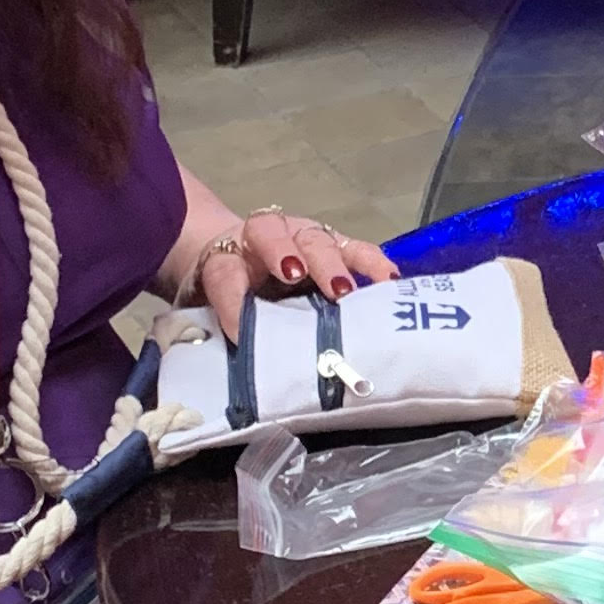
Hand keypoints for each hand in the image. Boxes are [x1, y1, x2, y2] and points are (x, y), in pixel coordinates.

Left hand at [198, 213, 392, 336]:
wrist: (238, 258)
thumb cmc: (232, 292)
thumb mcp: (214, 311)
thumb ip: (219, 329)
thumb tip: (233, 369)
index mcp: (226, 258)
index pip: (225, 272)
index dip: (232, 299)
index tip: (239, 331)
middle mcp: (264, 239)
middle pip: (270, 234)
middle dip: (284, 255)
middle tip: (297, 278)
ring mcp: (302, 239)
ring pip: (315, 240)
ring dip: (331, 264)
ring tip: (347, 290)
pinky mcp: (336, 246)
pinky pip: (357, 250)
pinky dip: (373, 263)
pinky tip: (389, 280)